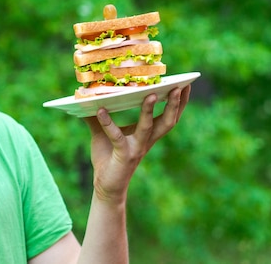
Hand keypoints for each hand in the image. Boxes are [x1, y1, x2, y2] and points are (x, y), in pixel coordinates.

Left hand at [84, 85, 191, 203]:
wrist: (106, 186)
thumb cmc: (107, 157)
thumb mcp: (103, 133)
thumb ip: (97, 117)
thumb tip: (85, 99)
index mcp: (148, 134)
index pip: (169, 116)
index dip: (179, 102)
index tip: (185, 84)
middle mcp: (146, 140)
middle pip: (168, 120)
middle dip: (174, 103)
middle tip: (177, 86)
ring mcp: (136, 148)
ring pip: (148, 127)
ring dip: (150, 111)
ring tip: (151, 94)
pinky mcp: (123, 155)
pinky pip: (117, 137)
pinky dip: (108, 123)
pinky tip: (101, 110)